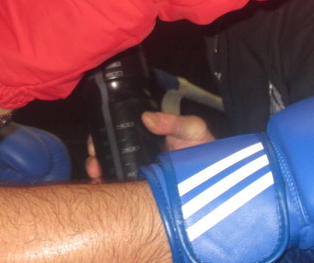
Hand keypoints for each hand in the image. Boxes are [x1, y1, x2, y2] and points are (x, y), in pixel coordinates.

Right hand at [85, 112, 215, 181]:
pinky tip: (106, 193)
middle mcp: (139, 157)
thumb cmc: (205, 149)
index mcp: (146, 139)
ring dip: (99, 176)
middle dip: (95, 159)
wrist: (219, 178)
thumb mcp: (192, 129)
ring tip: (97, 178)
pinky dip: (111, 193)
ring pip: (111, 175)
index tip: (95, 145)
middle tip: (94, 164)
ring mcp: (140, 176)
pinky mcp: (145, 195)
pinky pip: (124, 194)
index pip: (117, 136)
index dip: (103, 139)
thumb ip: (173, 121)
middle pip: (108, 156)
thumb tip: (147, 118)